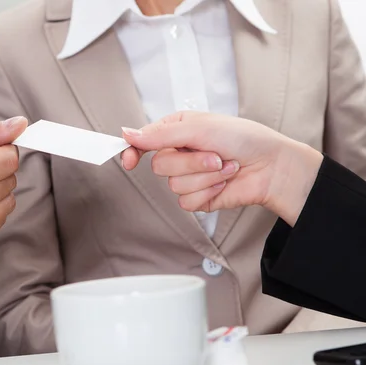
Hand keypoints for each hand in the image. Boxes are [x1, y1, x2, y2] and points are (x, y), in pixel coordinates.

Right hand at [121, 112, 322, 225]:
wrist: (272, 167)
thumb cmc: (243, 138)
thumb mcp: (200, 128)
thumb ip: (161, 134)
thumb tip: (127, 134)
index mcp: (176, 131)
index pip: (143, 142)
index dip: (133, 151)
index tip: (130, 160)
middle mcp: (180, 153)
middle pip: (160, 167)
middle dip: (190, 162)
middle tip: (214, 155)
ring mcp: (188, 177)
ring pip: (174, 186)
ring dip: (204, 177)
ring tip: (225, 167)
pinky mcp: (198, 197)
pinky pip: (187, 202)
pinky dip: (208, 191)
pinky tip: (224, 182)